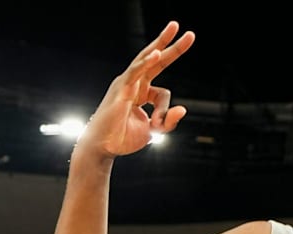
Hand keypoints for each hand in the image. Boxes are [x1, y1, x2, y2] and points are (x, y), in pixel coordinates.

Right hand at [77, 21, 195, 158]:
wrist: (103, 147)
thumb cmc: (123, 138)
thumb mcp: (153, 131)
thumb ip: (169, 122)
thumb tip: (184, 109)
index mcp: (141, 93)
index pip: (163, 93)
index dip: (165, 110)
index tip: (159, 125)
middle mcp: (134, 84)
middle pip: (156, 60)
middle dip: (171, 45)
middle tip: (189, 32)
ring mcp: (127, 84)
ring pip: (146, 59)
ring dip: (162, 43)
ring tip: (174, 27)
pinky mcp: (121, 89)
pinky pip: (135, 72)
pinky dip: (146, 63)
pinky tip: (157, 53)